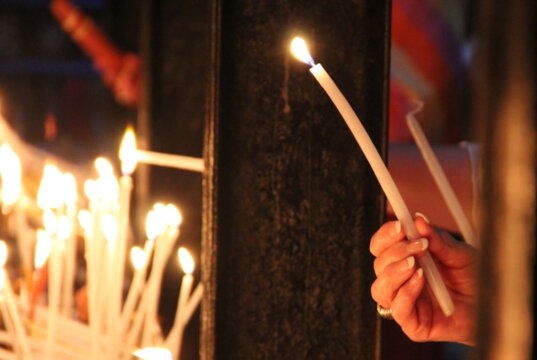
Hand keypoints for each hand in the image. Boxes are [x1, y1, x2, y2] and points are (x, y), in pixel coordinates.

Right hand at [370, 214, 476, 344]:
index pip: (381, 247)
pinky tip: (420, 280)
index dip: (386, 236)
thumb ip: (439, 240)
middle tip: (418, 246)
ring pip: (380, 288)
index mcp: (406, 260)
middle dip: (394, 252)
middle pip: (378, 265)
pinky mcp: (413, 324)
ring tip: (416, 264)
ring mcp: (405, 303)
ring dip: (394, 272)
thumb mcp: (461, 254)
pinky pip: (397, 309)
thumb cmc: (476, 281)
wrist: (495, 308)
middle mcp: (401, 281)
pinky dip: (406, 292)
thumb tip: (418, 220)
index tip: (400, 225)